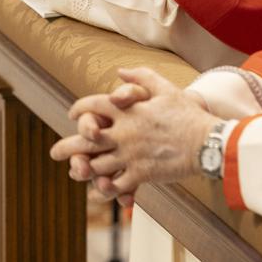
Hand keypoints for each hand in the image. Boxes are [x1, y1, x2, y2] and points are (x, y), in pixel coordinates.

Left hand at [50, 68, 218, 204]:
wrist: (206, 142)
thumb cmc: (187, 114)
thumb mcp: (165, 88)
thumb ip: (140, 77)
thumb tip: (120, 73)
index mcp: (127, 111)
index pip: (93, 106)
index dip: (79, 109)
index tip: (72, 114)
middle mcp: (123, 133)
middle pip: (86, 141)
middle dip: (67, 147)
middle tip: (54, 152)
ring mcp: (130, 155)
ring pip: (96, 165)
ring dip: (84, 169)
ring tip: (76, 171)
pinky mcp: (140, 175)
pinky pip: (115, 184)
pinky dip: (106, 188)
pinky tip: (100, 188)